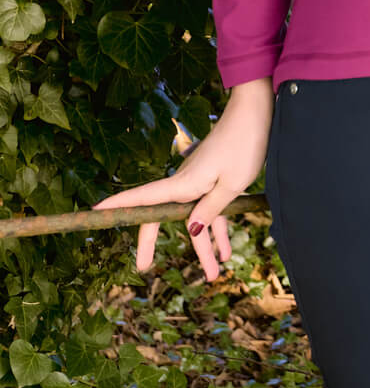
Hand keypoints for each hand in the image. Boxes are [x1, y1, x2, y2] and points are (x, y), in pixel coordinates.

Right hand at [90, 81, 274, 281]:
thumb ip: (210, 209)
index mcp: (183, 184)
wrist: (256, 112)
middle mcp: (186, 183)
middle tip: (143, 268)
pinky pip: (213, 209)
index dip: (117, 205)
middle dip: (154, 243)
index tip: (94, 210)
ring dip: (205, 248)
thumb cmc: (244, 145)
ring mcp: (200, 181)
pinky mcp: (215, 178)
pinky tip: (227, 251)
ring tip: (214, 276)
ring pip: (196, 220)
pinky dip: (220, 230)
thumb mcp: (231, 183)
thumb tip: (190, 232)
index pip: (142, 199)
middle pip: (163, 217)